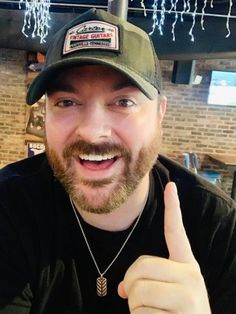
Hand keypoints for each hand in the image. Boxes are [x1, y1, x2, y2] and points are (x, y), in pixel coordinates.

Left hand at [118, 182, 210, 313]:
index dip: (173, 208)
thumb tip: (122, 290)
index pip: (176, 233)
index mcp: (187, 267)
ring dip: (136, 309)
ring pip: (136, 292)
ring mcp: (189, 297)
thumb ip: (147, 280)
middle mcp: (191, 277)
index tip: (171, 186)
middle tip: (141, 300)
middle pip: (140, 267)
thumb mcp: (166, 293)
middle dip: (131, 286)